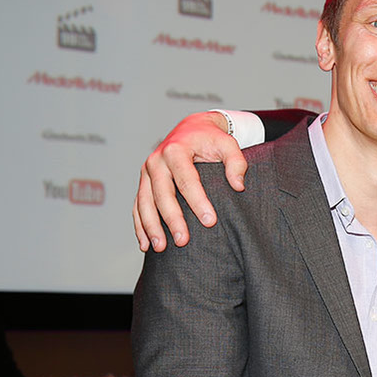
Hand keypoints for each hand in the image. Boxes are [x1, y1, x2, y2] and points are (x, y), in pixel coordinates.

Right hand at [133, 111, 245, 251]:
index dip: (198, 202)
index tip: (210, 222)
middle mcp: (156, 161)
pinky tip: (145, 244)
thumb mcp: (228, 143)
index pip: (187, 180)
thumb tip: (238, 185)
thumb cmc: (211, 139)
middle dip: (172, 219)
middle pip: (162, 194)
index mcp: (176, 150)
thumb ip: (236, 162)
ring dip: (151, 226)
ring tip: (160, 247)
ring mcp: (146, 172)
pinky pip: (138, 206)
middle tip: (183, 242)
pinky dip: (140, 225)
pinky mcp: (143, 182)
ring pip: (145, 202)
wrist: (191, 129)